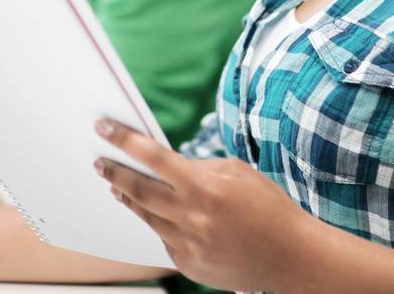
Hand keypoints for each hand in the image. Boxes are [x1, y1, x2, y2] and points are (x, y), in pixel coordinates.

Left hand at [94, 118, 314, 292]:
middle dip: (114, 172)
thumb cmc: (270, 208)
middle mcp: (192, 217)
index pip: (152, 156)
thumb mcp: (238, 172)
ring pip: (146, 216)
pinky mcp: (188, 265)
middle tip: (100, 163)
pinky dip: (159, 224)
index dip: (124, 139)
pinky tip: (157, 214)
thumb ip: (198, 167)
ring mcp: (188, 245)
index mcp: (204, 186)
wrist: (293, 257)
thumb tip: (167, 166)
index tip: (103, 128)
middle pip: (138, 189)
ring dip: (129, 199)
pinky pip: (164, 239)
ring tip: (117, 187)